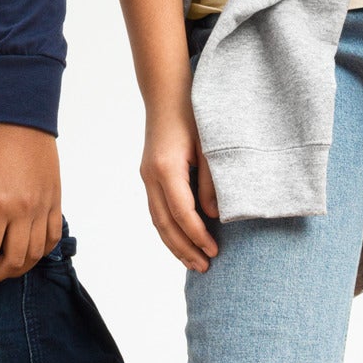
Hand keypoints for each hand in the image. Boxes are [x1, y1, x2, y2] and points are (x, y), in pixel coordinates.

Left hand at [0, 124, 62, 281]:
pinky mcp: (56, 200)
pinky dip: (41, 251)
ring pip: (35, 253)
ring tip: (3, 266)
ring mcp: (43, 206)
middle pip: (13, 259)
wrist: (24, 117)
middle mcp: (24, 210)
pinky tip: (28, 252)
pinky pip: (53, 236)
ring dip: (19, 267)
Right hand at [139, 97, 219, 271]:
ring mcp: (147, 177)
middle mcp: (151, 176)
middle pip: (164, 223)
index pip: (182, 212)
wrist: (167, 95)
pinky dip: (169, 230)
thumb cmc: (192, 116)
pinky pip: (157, 211)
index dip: (198, 235)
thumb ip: (211, 182)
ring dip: (174, 244)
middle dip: (184, 248)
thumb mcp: (210, 147)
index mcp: (166, 168)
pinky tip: (182, 241)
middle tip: (205, 267)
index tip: (215, 251)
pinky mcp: (150, 177)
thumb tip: (213, 216)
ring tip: (194, 263)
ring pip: (157, 220)